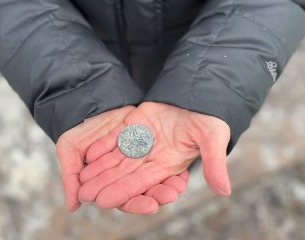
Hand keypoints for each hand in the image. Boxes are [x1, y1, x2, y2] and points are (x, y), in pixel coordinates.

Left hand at [78, 102, 230, 209]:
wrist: (197, 95)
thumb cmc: (208, 118)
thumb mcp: (213, 138)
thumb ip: (214, 163)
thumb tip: (224, 191)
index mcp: (168, 164)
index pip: (143, 181)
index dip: (124, 190)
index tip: (105, 200)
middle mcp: (152, 156)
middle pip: (124, 173)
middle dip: (105, 184)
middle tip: (84, 194)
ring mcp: (141, 141)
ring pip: (116, 158)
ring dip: (99, 168)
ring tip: (80, 178)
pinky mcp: (134, 126)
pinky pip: (116, 137)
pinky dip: (103, 145)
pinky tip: (87, 154)